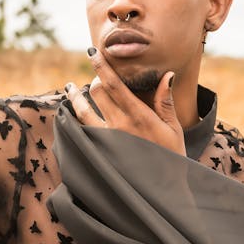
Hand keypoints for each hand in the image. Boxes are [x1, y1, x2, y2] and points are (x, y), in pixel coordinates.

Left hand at [65, 48, 185, 155]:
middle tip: (97, 77)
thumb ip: (165, 101)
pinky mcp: (100, 152)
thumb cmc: (172, 158)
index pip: (114, 84)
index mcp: (139, 116)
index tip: (93, 53)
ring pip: (83, 111)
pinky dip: (74, 119)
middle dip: (95, 80)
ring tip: (69, 88)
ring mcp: (107, 139)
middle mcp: (119, 125)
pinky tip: (71, 114)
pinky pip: (81, 131)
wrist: (162, 191)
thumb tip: (167, 74)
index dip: (101, 67)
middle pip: (97, 92)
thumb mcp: (173, 128)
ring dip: (75, 97)